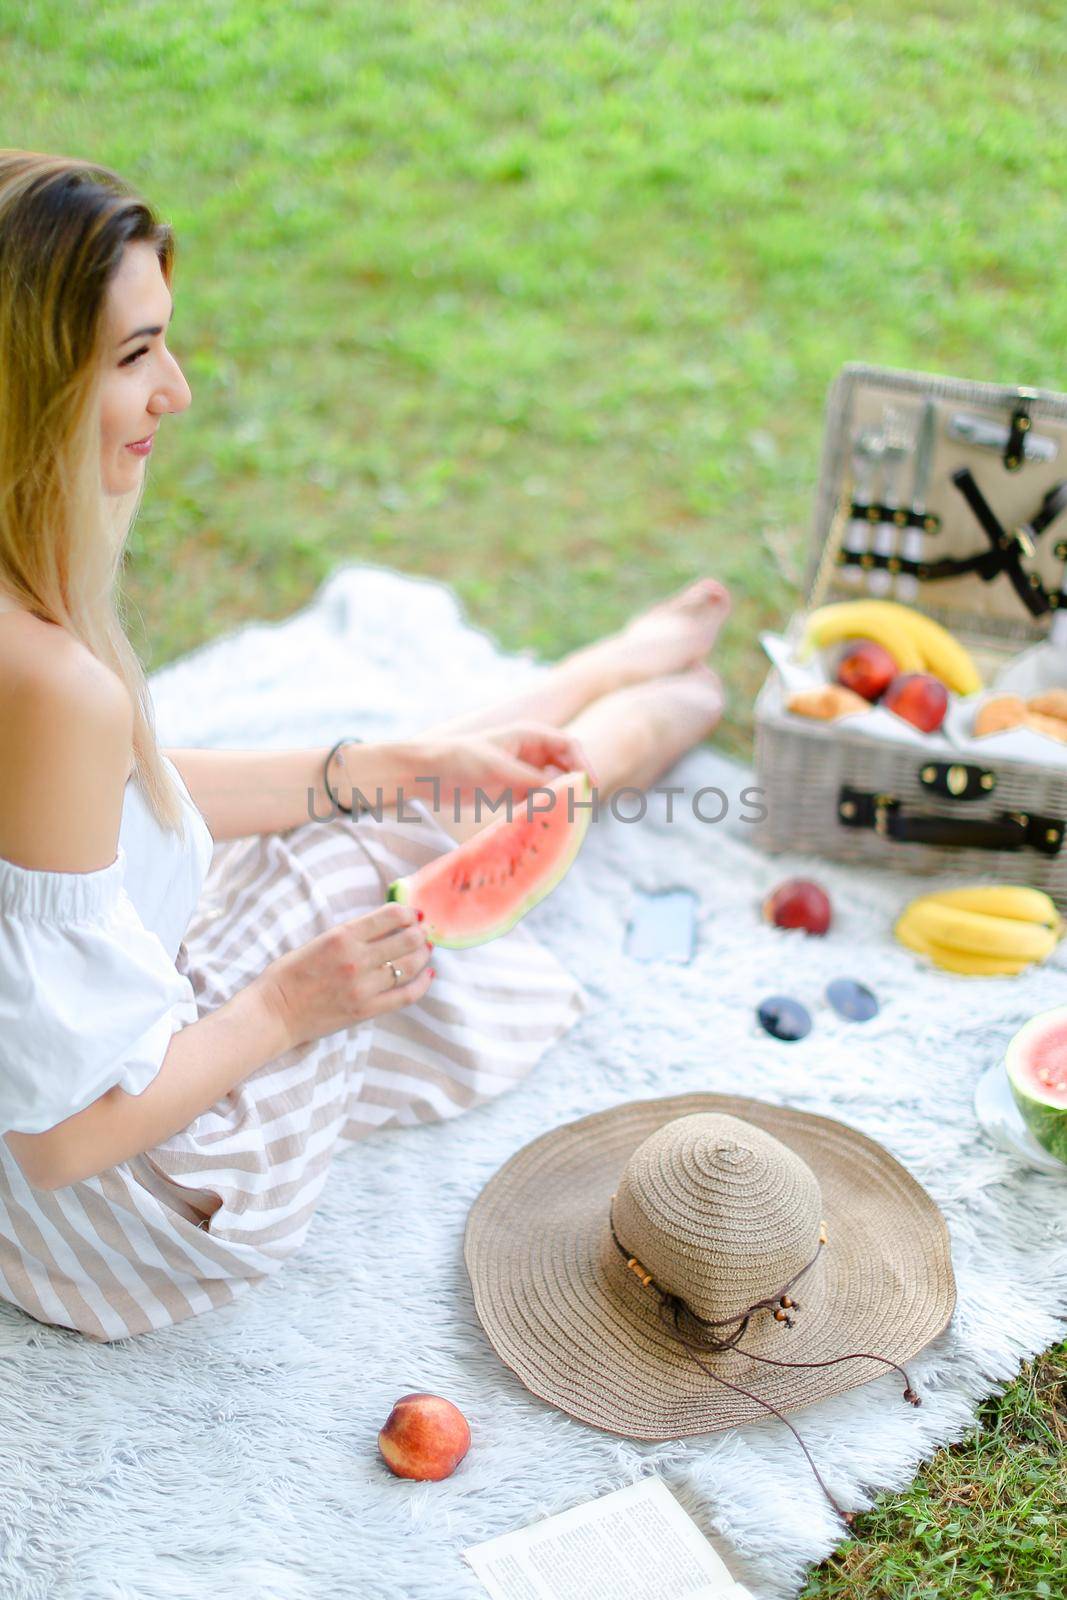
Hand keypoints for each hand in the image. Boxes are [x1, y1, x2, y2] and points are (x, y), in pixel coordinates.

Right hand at [260, 902, 434, 1050]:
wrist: (273, 1013)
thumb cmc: (289, 975)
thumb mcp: (318, 941)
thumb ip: (351, 934)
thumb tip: (385, 925)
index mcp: (342, 936)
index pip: (390, 916)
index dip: (408, 912)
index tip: (414, 914)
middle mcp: (357, 959)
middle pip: (407, 939)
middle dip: (420, 932)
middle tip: (423, 932)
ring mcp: (364, 987)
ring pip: (410, 965)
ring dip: (423, 954)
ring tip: (425, 950)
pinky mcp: (366, 1010)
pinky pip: (406, 995)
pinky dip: (422, 984)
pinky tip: (428, 975)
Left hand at [410, 722, 597, 807]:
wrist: (426, 773)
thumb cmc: (459, 759)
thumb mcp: (496, 768)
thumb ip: (529, 780)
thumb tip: (561, 793)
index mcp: (529, 735)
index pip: (569, 746)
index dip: (582, 764)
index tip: (588, 787)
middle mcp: (530, 753)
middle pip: (565, 768)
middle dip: (573, 786)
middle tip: (580, 810)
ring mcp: (522, 773)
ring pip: (552, 788)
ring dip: (558, 802)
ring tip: (563, 822)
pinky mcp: (511, 792)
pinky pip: (536, 802)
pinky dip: (542, 812)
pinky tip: (543, 826)